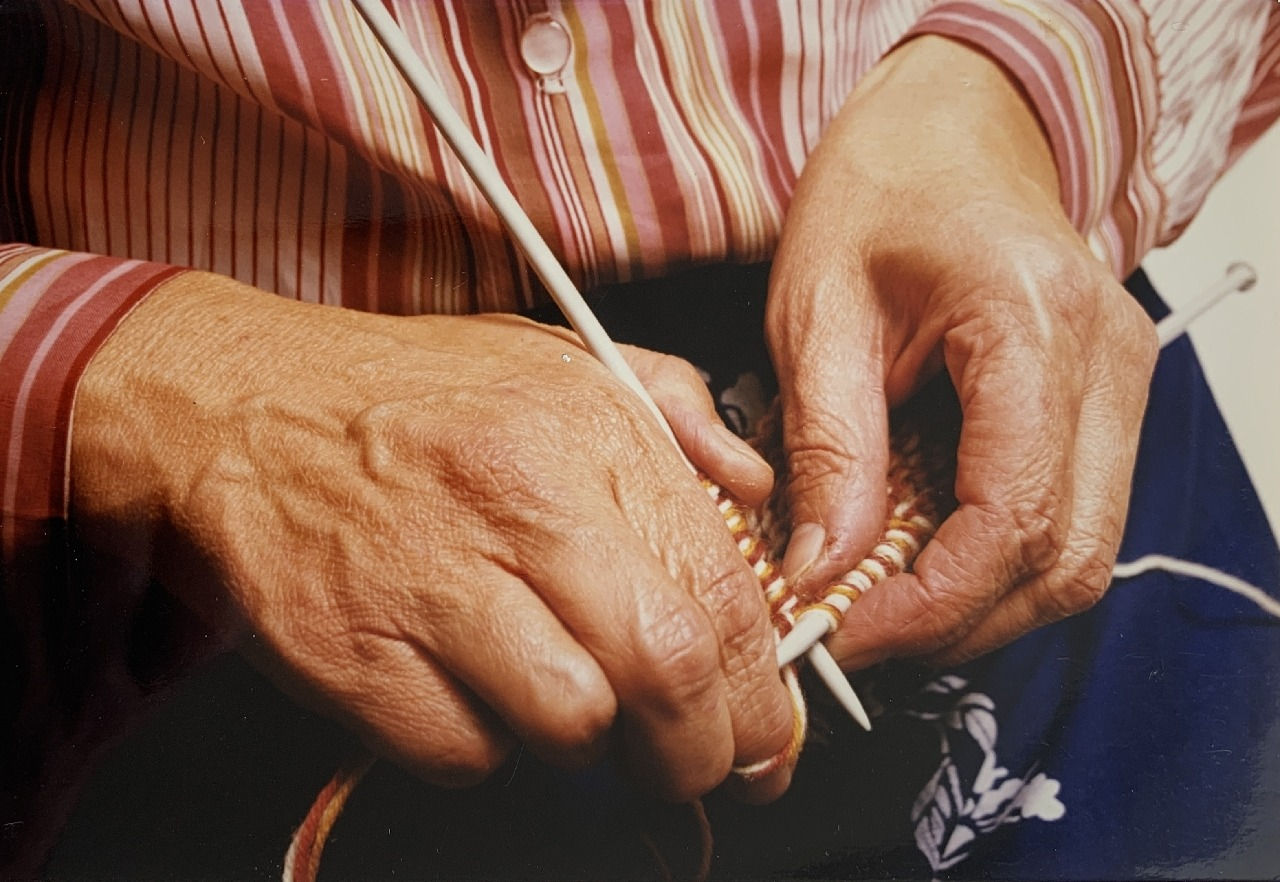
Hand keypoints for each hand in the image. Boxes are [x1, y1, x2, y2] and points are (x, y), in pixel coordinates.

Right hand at [70, 273, 793, 801]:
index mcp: (586, 434)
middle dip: (702, 749)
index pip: (725, 590)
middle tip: (698, 766)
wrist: (245, 408)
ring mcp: (430, 580)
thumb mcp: (560, 361)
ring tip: (569, 712)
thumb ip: (678, 415)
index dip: (765, 689)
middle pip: (665, 669)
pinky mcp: (353, 651)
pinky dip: (482, 748)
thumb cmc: (412, 395)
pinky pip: (462, 752)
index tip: (768, 733)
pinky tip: (468, 693)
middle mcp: (517, 504)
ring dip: (589, 745)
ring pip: (572, 723)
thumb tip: (758, 492)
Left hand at [767, 36, 1157, 666]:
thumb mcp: (817, 314)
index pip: (1015, 518)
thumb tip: (826, 571)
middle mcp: (1108, 361)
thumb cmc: (878, 195)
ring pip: (1080, 552)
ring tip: (879, 596)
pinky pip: (1068, 514)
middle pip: (1068, 558)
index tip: (844, 634)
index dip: (931, 604)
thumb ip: (830, 450)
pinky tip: (921, 549)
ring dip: (978, 600)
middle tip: (855, 632)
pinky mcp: (1104, 400)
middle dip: (956, 621)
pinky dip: (995, 557)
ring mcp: (1122, 383)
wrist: (948, 130)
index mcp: (1033, 326)